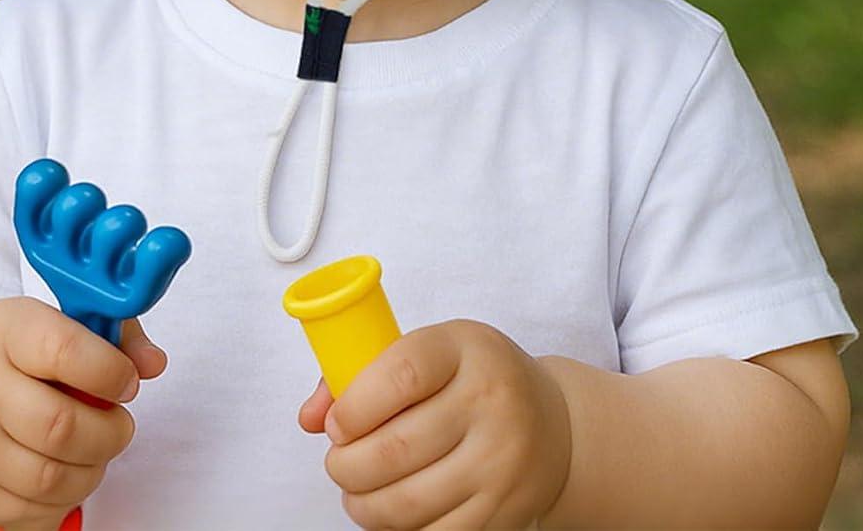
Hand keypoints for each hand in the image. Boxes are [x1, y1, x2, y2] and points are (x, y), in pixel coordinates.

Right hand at [0, 295, 165, 530]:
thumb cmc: (15, 353)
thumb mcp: (58, 322)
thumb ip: (116, 337)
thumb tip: (153, 364)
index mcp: (6, 330)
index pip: (64, 351)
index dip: (110, 371)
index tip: (128, 381)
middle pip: (59, 427)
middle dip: (110, 433)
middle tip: (120, 425)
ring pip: (47, 478)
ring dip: (92, 471)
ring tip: (96, 450)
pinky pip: (28, 513)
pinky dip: (62, 502)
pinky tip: (68, 473)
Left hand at [297, 319, 571, 529]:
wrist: (554, 424)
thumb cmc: (474, 379)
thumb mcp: (432, 351)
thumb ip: (363, 373)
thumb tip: (309, 416)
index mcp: (465, 349)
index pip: (401, 376)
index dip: (353, 406)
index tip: (335, 424)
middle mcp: (490, 402)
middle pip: (395, 448)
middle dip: (346, 465)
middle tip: (338, 462)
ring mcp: (501, 462)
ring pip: (408, 501)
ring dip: (363, 504)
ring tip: (356, 490)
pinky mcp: (503, 512)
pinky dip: (399, 529)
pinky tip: (391, 510)